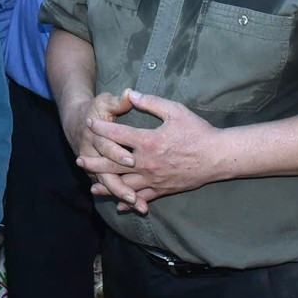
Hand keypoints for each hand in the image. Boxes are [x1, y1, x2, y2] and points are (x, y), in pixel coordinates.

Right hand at [62, 89, 138, 207]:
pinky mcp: (99, 173)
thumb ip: (118, 101)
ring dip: (122, 195)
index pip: (106, 146)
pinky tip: (134, 207)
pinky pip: (110, 187)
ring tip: (139, 206)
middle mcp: (94, 154)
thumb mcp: (103, 102)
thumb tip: (129, 94)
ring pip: (109, 183)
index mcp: (96, 136)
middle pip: (106, 173)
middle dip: (119, 185)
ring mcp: (95, 166)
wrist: (75, 122)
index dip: (117, 152)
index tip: (131, 159)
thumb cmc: (94, 110)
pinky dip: (120, 197)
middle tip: (134, 195)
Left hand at [77, 91, 223, 213]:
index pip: (118, 134)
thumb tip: (131, 93)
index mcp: (148, 141)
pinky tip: (119, 204)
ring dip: (107, 185)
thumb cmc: (197, 132)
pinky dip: (129, 202)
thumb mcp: (175, 111)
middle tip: (79, 161)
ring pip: (124, 184)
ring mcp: (153, 178)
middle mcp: (146, 162)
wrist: (217, 157)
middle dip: (95, 162)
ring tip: (92, 186)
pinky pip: (142, 198)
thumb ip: (151, 102)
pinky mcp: (162, 189)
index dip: (101, 128)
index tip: (89, 123)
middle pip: (114, 164)